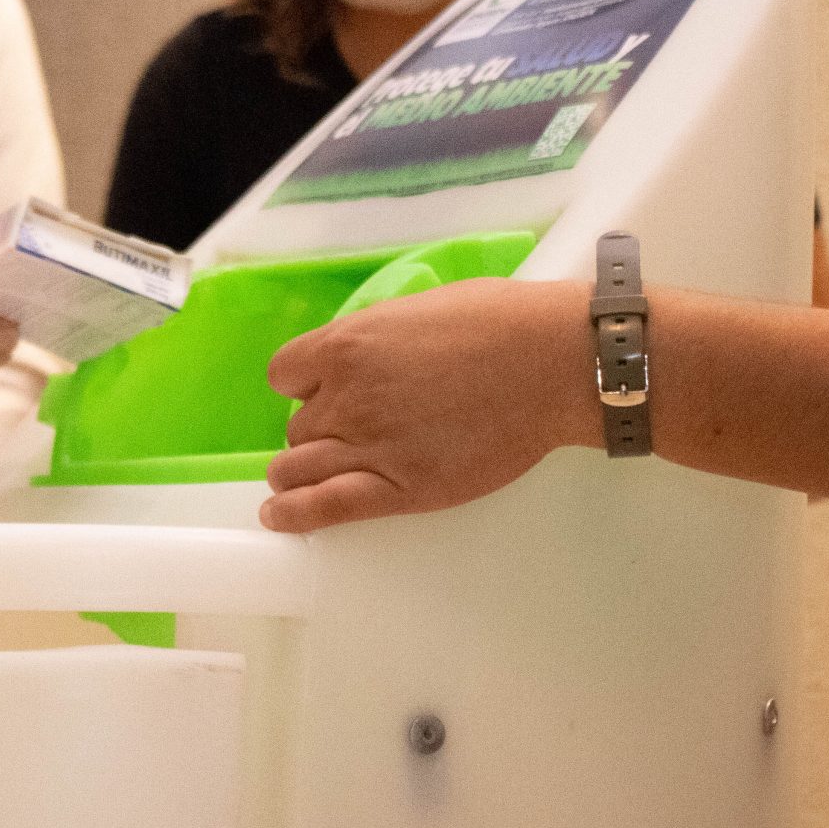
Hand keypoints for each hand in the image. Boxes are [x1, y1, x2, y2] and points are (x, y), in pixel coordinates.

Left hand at [259, 278, 599, 532]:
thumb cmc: (499, 323)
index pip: (285, 374)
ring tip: (304, 479)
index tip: (326, 392)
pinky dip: (295, 514)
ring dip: (298, 473)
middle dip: (317, 429)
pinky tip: (279, 518)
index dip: (305, 386)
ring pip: (298, 468)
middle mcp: (345, 396)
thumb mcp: (415, 310)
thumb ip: (376, 338)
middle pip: (298, 426)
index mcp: (346, 345)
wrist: (550, 362)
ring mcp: (368, 445)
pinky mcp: (398, 487)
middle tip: (351, 432)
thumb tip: (367, 355)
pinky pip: (325, 506)